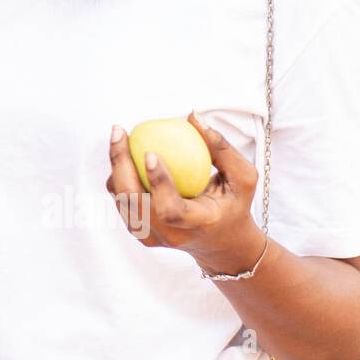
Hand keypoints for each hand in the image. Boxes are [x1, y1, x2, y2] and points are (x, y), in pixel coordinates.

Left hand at [105, 112, 267, 275]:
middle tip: (119, 132)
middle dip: (121, 165)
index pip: (172, 210)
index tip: (150, 154)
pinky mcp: (140, 232)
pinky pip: (121, 200)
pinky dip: (119, 175)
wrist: (220, 243)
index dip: (158, 184)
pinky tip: (123, 151)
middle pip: (134, 203)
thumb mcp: (243, 178)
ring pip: (122, 200)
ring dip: (116, 166)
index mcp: (199, 224)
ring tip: (119, 136)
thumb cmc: (233, 203)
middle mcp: (171, 235)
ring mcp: (152, 237)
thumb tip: (193, 116)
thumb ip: (222, 148)